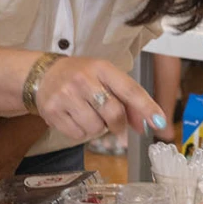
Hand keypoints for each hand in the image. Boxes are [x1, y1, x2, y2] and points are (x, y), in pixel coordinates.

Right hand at [34, 57, 164, 140]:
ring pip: (96, 128)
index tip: (160, 123)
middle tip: (114, 124)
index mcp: (101, 68)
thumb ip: (127, 100)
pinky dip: (81, 132)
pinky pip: (78, 135)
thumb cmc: (80, 76)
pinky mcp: (52, 112)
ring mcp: (66, 96)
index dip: (147, 108)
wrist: (42, 74)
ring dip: (97, 128)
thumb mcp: (104, 78)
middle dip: (118, 125)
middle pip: (114, 114)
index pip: (130, 90)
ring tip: (87, 114)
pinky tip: (75, 118)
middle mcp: (83, 79)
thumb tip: (146, 126)